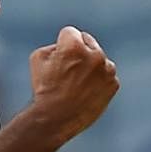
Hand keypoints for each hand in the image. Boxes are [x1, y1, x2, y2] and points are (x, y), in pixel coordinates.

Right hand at [28, 26, 119, 142]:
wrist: (56, 119)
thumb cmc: (44, 89)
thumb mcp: (38, 58)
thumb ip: (54, 45)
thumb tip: (65, 46)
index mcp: (74, 46)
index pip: (70, 32)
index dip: (61, 44)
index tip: (59, 57)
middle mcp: (94, 55)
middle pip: (88, 42)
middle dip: (79, 51)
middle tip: (68, 70)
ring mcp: (106, 70)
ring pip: (100, 59)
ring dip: (91, 66)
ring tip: (77, 83)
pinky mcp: (113, 84)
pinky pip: (107, 76)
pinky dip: (98, 81)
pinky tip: (85, 91)